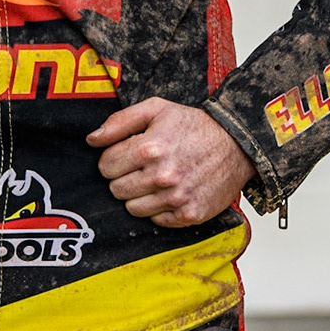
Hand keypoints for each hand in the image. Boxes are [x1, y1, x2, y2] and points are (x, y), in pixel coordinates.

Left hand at [88, 98, 253, 227]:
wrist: (238, 144)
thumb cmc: (196, 126)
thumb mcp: (157, 109)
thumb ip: (120, 122)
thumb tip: (92, 140)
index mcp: (149, 148)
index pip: (105, 166)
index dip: (113, 159)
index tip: (128, 155)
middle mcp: (160, 176)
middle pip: (116, 190)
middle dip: (124, 177)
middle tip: (143, 167)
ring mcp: (175, 198)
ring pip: (132, 208)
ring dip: (140, 195)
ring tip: (157, 179)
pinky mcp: (188, 215)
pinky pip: (156, 221)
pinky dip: (159, 209)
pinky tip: (170, 192)